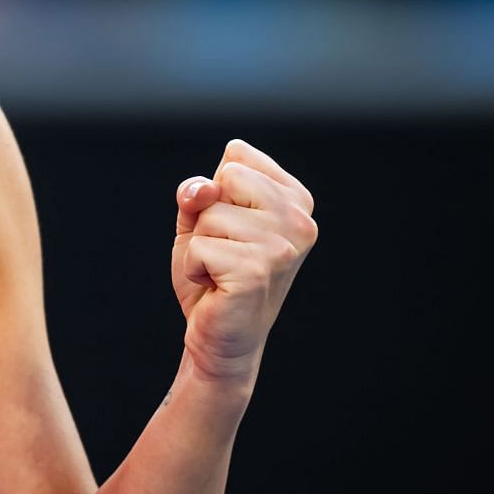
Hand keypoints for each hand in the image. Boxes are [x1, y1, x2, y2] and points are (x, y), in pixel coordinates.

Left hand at [171, 139, 317, 386]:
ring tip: (221, 270)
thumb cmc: (214, 275)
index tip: (231, 226)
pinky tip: (216, 286)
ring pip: (209, 213)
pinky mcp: (258, 270)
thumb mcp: (201, 221)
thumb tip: (201, 189)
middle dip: (208, 216)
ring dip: (199, 245)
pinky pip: (199, 246)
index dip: (217, 191)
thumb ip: (198, 192)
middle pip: (226, 177)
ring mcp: (282, 246)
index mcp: (295, 199)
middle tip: (224, 251)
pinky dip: (193, 267)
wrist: (220, 338)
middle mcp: (299, 219)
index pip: (237, 155)